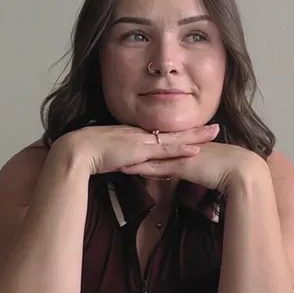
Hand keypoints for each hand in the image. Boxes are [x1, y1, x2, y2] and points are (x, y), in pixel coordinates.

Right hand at [52, 123, 218, 176]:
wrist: (78, 150)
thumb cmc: (89, 154)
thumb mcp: (111, 155)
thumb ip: (122, 159)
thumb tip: (128, 165)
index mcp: (135, 135)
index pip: (163, 134)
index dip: (181, 133)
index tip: (196, 132)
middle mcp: (141, 134)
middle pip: (174, 132)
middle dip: (195, 131)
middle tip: (215, 128)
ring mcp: (142, 141)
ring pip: (174, 139)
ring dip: (195, 137)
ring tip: (213, 133)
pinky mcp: (140, 150)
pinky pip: (165, 150)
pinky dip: (181, 150)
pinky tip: (195, 150)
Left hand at [120, 136, 263, 192]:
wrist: (242, 171)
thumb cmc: (233, 170)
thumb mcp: (214, 166)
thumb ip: (204, 166)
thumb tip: (200, 171)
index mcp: (189, 145)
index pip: (164, 142)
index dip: (148, 142)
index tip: (132, 141)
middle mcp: (182, 147)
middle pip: (153, 144)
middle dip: (134, 144)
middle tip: (115, 144)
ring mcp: (181, 156)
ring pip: (151, 154)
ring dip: (132, 155)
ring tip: (114, 155)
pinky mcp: (181, 167)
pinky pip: (156, 167)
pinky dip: (140, 168)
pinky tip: (126, 169)